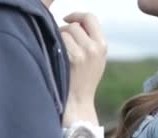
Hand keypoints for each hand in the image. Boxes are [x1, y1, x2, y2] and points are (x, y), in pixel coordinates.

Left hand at [60, 12, 107, 127]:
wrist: (78, 103)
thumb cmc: (81, 81)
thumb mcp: (94, 59)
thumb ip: (89, 40)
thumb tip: (73, 22)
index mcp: (102, 45)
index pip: (90, 18)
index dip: (77, 15)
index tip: (67, 19)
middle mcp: (95, 47)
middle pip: (74, 25)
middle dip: (64, 31)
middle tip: (61, 45)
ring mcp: (84, 52)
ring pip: (65, 31)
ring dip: (58, 39)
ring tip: (59, 54)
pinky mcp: (72, 59)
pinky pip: (58, 40)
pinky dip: (54, 46)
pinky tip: (55, 58)